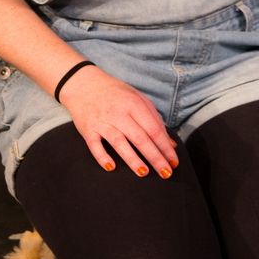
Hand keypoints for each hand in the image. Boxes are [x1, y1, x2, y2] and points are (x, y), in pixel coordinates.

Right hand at [58, 64, 178, 177]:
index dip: (165, 147)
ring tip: (144, 173)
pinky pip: (94, 145)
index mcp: (134, 104)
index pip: (154, 129)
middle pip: (140, 138)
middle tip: (165, 174)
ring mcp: (102, 122)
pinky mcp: (88, 129)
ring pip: (119, 143)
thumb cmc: (116, 94)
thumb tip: (171, 144)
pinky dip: (102, 157)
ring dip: (132, 159)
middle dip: (155, 157)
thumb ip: (155, 120)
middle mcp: (119, 113)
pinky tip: (111, 167)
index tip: (174, 162)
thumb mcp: (138, 100)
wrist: (84, 84)